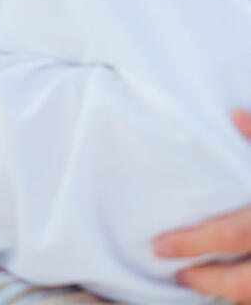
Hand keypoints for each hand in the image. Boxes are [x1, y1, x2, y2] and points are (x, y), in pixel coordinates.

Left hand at [153, 110, 250, 301]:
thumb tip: (236, 115)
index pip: (230, 236)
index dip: (194, 244)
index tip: (160, 247)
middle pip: (243, 283)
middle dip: (207, 280)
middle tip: (178, 274)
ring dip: (227, 289)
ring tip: (198, 279)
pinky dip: (244, 290)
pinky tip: (228, 281)